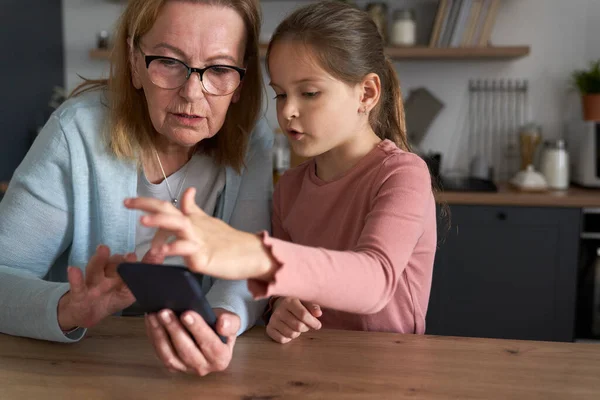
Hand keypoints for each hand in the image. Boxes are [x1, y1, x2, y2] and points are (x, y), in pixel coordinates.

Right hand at [57, 245, 163, 330]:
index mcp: (121, 274)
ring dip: (100, 259)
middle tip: (131, 257)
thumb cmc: (109, 299)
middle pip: (114, 263)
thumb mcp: (127, 293)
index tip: (158, 252)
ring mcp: (92, 282)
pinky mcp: (78, 292)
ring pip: (96, 268)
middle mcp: (107, 273)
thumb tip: (159, 264)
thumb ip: (142, 280)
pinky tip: (73, 270)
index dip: (147, 259)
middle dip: (122, 260)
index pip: (135, 264)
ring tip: (103, 249)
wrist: (85, 314)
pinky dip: (75, 278)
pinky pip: (77, 285)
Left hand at [124, 188, 273, 279]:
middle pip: (168, 211)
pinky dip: (174, 250)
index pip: (166, 207)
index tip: (127, 201)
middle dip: (147, 206)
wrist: (251, 254)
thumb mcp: (207, 222)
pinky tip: (163, 252)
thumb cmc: (228, 241)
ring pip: (178, 226)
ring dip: (160, 222)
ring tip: (143, 221)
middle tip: (127, 203)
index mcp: (191, 220)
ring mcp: (198, 241)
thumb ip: (193, 209)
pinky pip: (187, 251)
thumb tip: (188, 190)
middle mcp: (193, 226)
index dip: (147, 203)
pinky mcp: (203, 257)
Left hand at [145, 308, 239, 375]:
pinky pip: (160, 353)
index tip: (187, 314)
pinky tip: (151, 321)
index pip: (209, 343)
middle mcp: (203, 367)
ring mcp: (186, 368)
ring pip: (169, 355)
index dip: (198, 329)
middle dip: (174, 329)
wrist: (212, 333)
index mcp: (221, 357)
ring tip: (155, 315)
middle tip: (165, 312)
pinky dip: (154, 336)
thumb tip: (222, 325)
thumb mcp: (232, 320)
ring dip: (160, 334)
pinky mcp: (172, 365)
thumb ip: (231, 322)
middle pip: (186, 350)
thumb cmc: (220, 326)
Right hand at [266, 297, 321, 343]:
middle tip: (306, 325)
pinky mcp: (269, 328)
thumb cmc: (298, 304)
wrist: (281, 305)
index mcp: (289, 301)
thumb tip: (318, 313)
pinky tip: (289, 330)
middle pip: (298, 326)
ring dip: (297, 333)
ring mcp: (273, 320)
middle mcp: (279, 310)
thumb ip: (313, 307)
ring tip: (297, 327)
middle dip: (306, 328)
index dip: (313, 322)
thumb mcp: (306, 302)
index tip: (318, 325)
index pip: (303, 315)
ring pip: (291, 334)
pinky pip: (282, 340)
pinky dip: (288, 338)